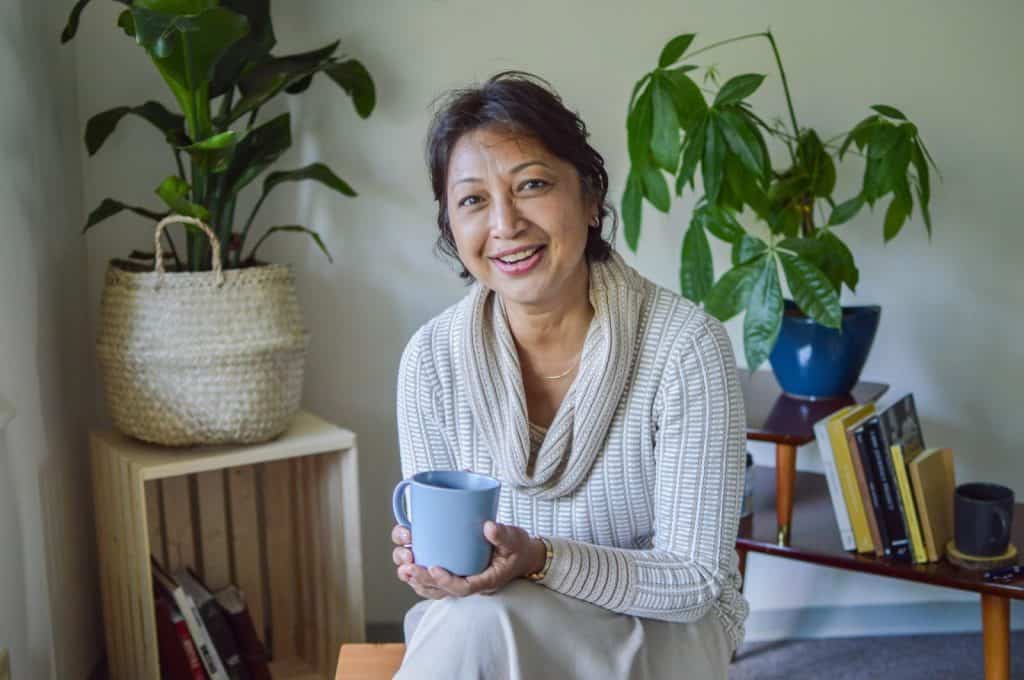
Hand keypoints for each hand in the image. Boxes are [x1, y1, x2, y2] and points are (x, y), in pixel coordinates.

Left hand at [394, 521, 546, 598]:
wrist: (521, 555)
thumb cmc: (517, 548)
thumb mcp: (515, 539)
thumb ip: (502, 534)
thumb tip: (488, 526)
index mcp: (487, 580)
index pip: (465, 587)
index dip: (447, 580)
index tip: (433, 567)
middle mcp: (472, 584)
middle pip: (443, 591)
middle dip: (423, 579)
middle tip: (408, 565)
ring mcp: (462, 581)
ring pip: (435, 590)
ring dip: (416, 580)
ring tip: (403, 567)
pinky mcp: (456, 574)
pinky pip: (434, 584)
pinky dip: (419, 578)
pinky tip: (406, 567)